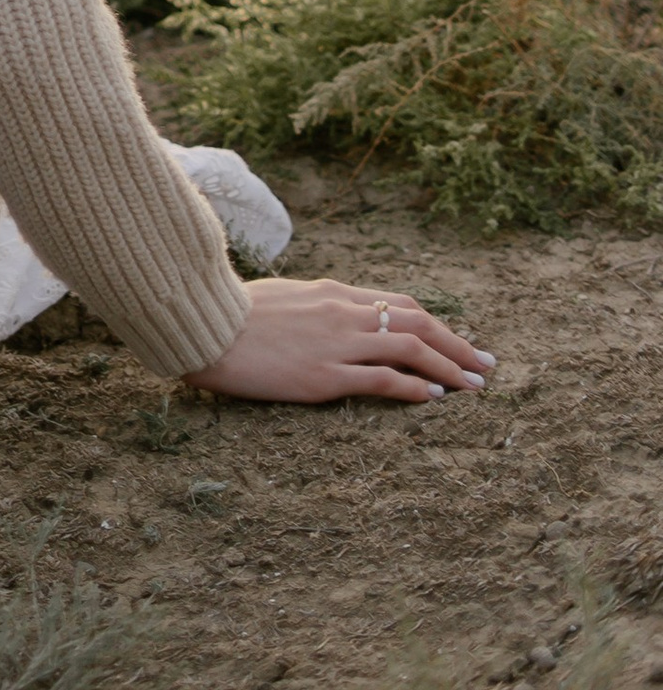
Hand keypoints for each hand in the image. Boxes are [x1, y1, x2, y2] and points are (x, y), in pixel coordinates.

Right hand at [187, 277, 494, 405]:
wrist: (203, 324)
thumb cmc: (232, 314)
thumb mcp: (282, 299)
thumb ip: (315, 307)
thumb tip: (336, 318)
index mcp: (331, 292)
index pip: (398, 304)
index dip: (435, 323)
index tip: (458, 340)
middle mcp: (342, 311)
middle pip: (416, 322)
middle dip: (457, 343)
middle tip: (486, 364)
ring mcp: (335, 343)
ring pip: (409, 348)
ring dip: (448, 366)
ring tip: (474, 385)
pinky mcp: (324, 375)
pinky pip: (381, 379)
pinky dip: (412, 387)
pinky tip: (432, 398)